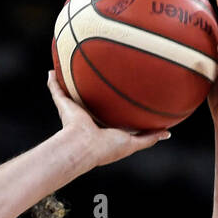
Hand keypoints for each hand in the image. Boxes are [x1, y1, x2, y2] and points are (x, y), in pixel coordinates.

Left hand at [46, 69, 169, 166]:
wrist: (80, 143)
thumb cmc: (71, 126)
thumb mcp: (64, 102)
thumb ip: (56, 88)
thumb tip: (50, 72)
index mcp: (99, 129)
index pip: (109, 121)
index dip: (116, 114)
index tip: (122, 108)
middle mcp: (112, 137)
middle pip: (127, 129)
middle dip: (136, 123)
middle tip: (145, 114)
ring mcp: (122, 143)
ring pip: (141, 136)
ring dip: (152, 131)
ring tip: (162, 123)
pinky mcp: (130, 145)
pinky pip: (148, 140)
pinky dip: (157, 136)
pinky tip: (167, 131)